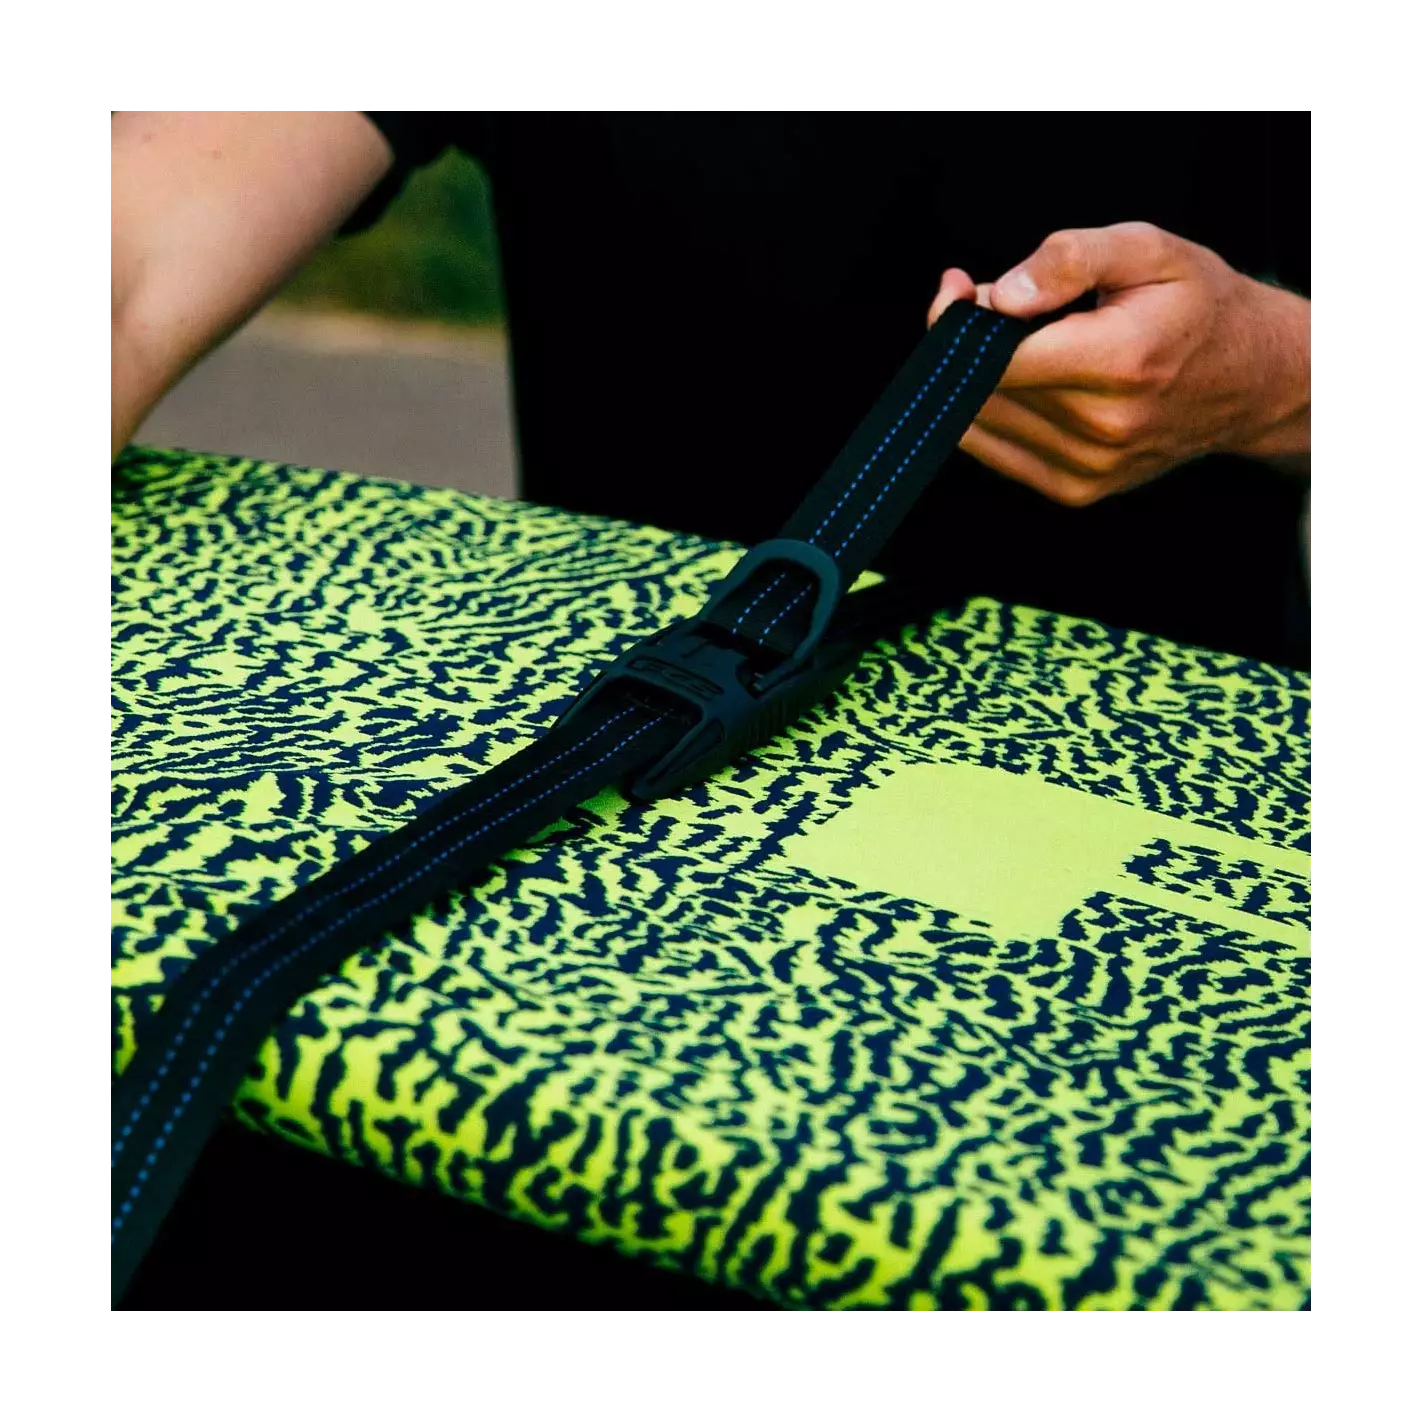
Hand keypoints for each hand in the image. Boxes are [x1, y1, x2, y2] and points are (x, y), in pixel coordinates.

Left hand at [927, 222, 1310, 506]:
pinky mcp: (1077, 490)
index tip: (959, 291)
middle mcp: (1103, 426)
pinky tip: (1022, 378)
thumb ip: (1072, 258)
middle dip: (968, 343)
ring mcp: (1089, 467)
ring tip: (1016, 339)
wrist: (1252, 378)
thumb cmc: (1195, 306)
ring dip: (975, 379)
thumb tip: (1001, 296)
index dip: (960, 323)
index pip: (997, 358)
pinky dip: (990, 412)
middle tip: (987, 303)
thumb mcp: (1149, 249)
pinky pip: (995, 452)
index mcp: (1120, 362)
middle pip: (982, 389)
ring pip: (980, 423)